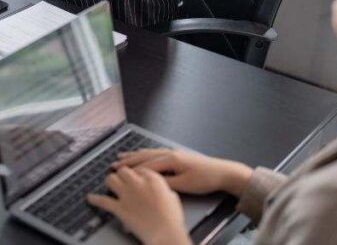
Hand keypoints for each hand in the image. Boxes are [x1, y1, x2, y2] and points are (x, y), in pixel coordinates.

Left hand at [86, 166, 190, 244]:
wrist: (165, 233)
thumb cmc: (172, 218)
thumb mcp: (172, 196)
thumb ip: (162, 188)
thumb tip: (158, 188)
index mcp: (152, 178)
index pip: (139, 168)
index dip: (136, 173)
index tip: (135, 177)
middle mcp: (137, 183)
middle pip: (123, 170)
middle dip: (122, 175)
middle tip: (122, 179)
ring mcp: (126, 194)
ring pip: (111, 179)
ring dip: (110, 182)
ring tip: (110, 185)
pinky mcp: (119, 208)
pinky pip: (102, 201)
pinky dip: (95, 199)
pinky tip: (90, 198)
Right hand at [113, 149, 252, 197]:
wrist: (222, 172)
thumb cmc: (205, 179)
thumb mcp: (184, 185)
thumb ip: (166, 183)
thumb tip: (150, 182)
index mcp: (171, 159)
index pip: (146, 165)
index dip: (131, 169)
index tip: (117, 171)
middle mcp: (170, 153)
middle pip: (144, 156)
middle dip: (128, 160)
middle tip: (114, 163)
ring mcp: (173, 153)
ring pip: (149, 153)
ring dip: (135, 155)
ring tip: (122, 156)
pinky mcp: (177, 156)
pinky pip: (155, 153)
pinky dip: (145, 154)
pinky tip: (142, 155)